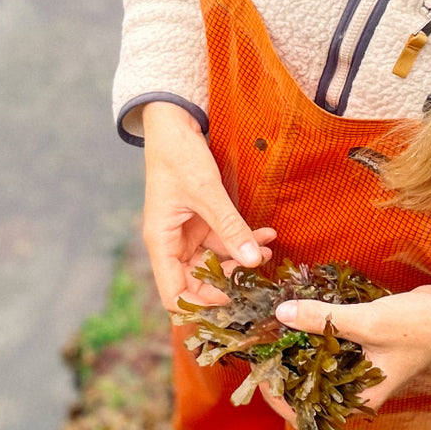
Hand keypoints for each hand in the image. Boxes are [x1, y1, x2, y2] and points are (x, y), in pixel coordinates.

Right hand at [141, 101, 274, 308]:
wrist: (174, 124)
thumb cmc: (179, 155)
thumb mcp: (206, 191)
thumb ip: (230, 226)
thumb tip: (252, 261)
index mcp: (162, 242)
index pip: (175, 295)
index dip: (202, 306)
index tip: (234, 301)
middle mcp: (171, 243)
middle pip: (195, 284)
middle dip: (228, 284)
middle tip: (258, 283)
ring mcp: (186, 232)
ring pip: (214, 262)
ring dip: (240, 259)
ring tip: (268, 251)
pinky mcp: (199, 220)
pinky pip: (222, 239)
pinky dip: (242, 238)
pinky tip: (265, 234)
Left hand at [260, 267, 430, 422]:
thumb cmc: (416, 327)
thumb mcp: (366, 322)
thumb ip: (323, 319)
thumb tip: (282, 313)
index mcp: (360, 395)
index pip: (311, 411)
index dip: (283, 398)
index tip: (262, 373)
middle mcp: (357, 384)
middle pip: (311, 385)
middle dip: (285, 366)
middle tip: (262, 342)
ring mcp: (359, 364)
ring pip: (318, 361)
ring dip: (298, 345)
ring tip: (274, 324)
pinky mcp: (361, 343)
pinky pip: (331, 341)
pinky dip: (316, 329)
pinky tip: (301, 311)